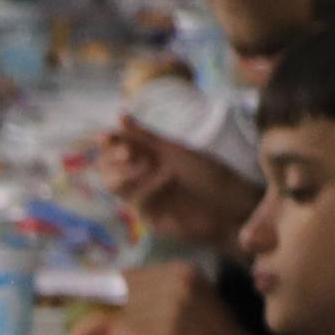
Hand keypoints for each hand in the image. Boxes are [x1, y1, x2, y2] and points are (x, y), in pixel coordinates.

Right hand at [104, 120, 258, 255]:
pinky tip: (168, 176)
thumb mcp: (174, 150)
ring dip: (128, 172)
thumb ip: (145, 136)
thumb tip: (119, 115)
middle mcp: (139, 182)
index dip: (107, 144)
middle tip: (128, 151)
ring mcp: (143, 201)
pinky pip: (138, 201)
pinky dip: (149, 185)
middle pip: (106, 171)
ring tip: (150, 163)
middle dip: (112, 159)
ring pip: (116, 187)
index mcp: (144, 162)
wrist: (228, 202)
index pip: (113, 153)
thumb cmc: (206, 174)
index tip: (105, 136)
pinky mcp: (150, 218)